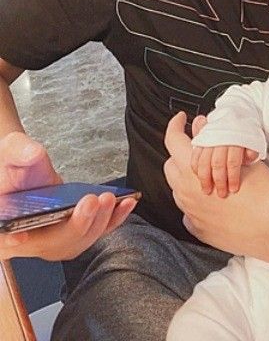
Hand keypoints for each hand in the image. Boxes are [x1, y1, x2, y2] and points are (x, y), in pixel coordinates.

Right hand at [0, 132, 136, 260]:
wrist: (27, 169)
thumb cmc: (14, 164)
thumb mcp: (11, 151)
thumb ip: (19, 151)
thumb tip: (33, 154)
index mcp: (3, 225)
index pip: (4, 240)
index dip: (12, 242)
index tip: (20, 238)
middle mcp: (28, 240)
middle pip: (51, 245)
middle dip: (75, 226)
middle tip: (91, 202)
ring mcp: (53, 240)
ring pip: (76, 243)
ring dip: (98, 224)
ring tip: (110, 199)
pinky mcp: (73, 232)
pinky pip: (95, 232)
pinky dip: (113, 220)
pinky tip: (128, 202)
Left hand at [164, 112, 268, 263]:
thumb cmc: (260, 188)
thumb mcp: (237, 155)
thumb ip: (211, 137)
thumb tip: (200, 123)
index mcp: (192, 170)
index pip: (173, 141)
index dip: (175, 126)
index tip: (180, 120)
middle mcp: (186, 193)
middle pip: (170, 166)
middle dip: (180, 155)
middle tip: (198, 149)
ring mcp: (191, 214)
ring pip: (177, 191)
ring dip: (187, 179)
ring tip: (210, 174)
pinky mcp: (199, 231)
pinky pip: (188, 213)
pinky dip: (196, 203)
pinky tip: (213, 199)